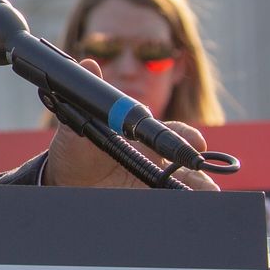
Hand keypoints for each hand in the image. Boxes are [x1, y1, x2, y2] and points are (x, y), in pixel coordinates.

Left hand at [39, 60, 218, 190]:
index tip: (196, 143)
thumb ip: (86, 96)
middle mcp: (154, 155)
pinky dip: (183, 202)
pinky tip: (189, 205)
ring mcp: (153, 178)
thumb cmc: (74, 148)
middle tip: (205, 178)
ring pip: (188, 183)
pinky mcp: (148, 195)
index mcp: (143, 134)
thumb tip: (89, 63)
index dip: (187, 137)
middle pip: (189, 161)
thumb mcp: (77, 122)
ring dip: (200, 189)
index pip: (173, 132)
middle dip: (201, 168)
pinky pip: (171, 199)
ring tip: (206, 196)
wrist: (63, 180)